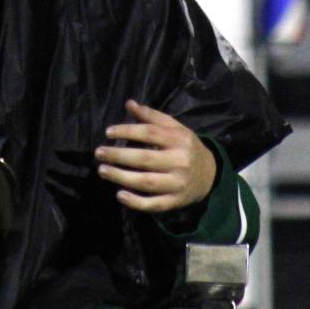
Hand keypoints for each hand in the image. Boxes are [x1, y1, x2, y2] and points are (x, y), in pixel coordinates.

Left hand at [95, 99, 218, 212]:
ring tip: (102, 170)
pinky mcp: (175, 201)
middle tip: (99, 153)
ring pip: (146, 182)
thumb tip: (129, 104)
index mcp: (179, 140)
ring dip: (121, 177)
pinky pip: (154, 204)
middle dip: (119, 156)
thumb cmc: (186, 147)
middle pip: (145, 159)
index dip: (128, 131)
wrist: (210, 174)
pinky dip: (136, 202)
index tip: (108, 132)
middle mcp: (180, 161)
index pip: (150, 133)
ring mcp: (177, 183)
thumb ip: (152, 117)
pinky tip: (119, 194)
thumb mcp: (175, 128)